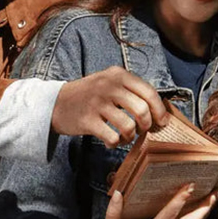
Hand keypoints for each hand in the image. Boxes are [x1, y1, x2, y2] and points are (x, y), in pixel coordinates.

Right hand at [52, 67, 168, 145]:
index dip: (160, 110)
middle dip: (147, 125)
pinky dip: (116, 143)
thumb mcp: (110, 82)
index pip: (149, 92)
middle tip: (143, 131)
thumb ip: (132, 90)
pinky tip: (111, 141)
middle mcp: (109, 86)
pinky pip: (113, 137)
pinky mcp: (87, 120)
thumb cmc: (89, 96)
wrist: (55, 102)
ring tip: (126, 137)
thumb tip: (159, 110)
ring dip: (131, 137)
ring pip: (129, 126)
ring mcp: (97, 103)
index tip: (162, 122)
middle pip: (142, 110)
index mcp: (119, 75)